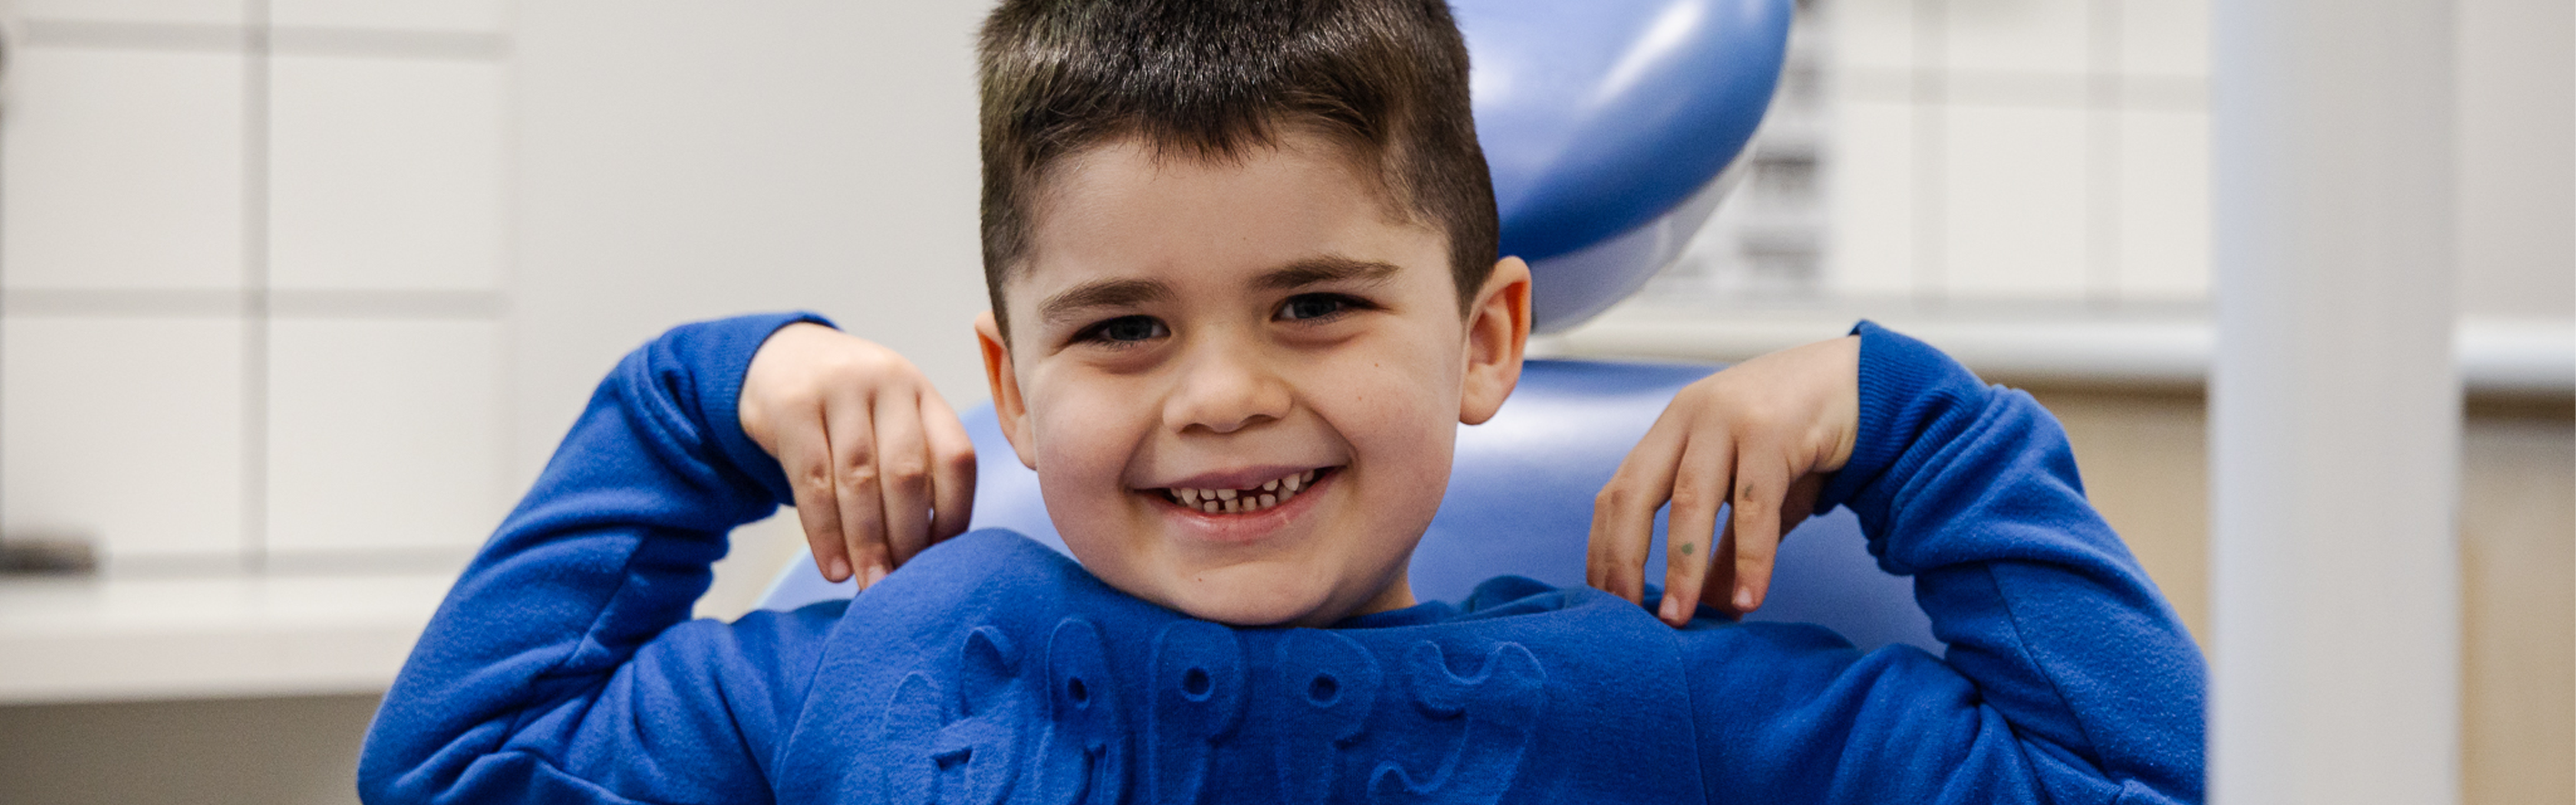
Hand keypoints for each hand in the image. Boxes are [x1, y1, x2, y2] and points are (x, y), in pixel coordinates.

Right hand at [739, 323, 976, 586]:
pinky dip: (824, 532)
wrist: (780, 359)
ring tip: (868, 586)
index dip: (954, 517)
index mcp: (925, 394)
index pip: (955, 460)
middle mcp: (890, 383)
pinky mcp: (793, 405)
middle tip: (900, 588)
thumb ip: (913, 471)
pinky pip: (811, 480)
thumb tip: (929, 559)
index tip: (941, 565)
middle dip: (906, 540)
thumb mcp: (889, 422)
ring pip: (858, 480)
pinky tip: (832, 568)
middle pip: (906, 474)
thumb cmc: (848, 412)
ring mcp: (840, 388)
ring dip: (866, 542)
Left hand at [1586, 335, 1860, 626]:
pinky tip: (1748, 598)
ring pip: (1689, 502)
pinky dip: (1749, 559)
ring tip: (1679, 619)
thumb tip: (1707, 610)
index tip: (1605, 604)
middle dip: (1624, 560)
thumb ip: (1723, 547)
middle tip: (1627, 620)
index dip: (1604, 551)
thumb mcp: (1750, 495)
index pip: (1616, 494)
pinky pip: (1754, 506)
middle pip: (1634, 495)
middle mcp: (1689, 417)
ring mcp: (1728, 418)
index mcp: (1672, 429)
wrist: (1861, 381)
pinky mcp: (1773, 429)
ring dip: (1681, 568)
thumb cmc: (1798, 437)